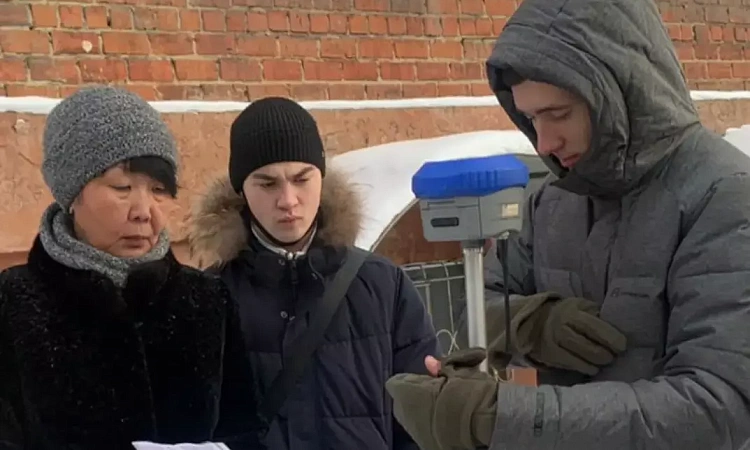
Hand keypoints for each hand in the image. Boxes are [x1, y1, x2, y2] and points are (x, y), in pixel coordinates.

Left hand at [387, 348, 498, 449]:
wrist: (489, 425)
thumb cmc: (471, 394)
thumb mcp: (458, 373)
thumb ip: (440, 367)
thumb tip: (429, 361)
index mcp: (408, 394)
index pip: (395, 384)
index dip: (409, 379)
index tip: (424, 378)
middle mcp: (407, 416)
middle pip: (401, 403)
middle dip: (413, 396)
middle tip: (435, 390)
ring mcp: (417, 434)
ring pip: (412, 419)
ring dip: (422, 411)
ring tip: (442, 406)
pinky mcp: (428, 446)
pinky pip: (424, 431)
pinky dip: (431, 424)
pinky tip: (446, 421)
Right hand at [487, 292, 626, 374]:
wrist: (535, 320)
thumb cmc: (567, 314)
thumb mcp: (581, 306)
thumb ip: (597, 315)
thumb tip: (620, 328)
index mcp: (572, 312)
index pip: (595, 327)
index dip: (612, 338)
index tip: (622, 345)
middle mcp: (561, 327)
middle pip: (590, 347)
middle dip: (607, 355)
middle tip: (614, 355)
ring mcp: (554, 342)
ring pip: (582, 359)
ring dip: (598, 363)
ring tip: (604, 361)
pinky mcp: (550, 355)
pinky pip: (572, 365)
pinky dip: (586, 368)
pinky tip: (592, 367)